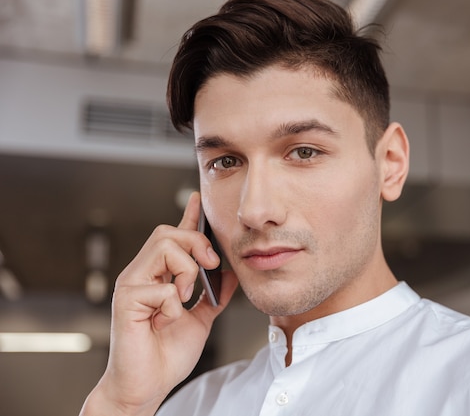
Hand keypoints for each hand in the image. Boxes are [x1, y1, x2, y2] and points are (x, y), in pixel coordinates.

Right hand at [80, 192, 238, 415]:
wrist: (149, 385)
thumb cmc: (166, 355)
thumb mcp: (201, 319)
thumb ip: (213, 295)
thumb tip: (229, 273)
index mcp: (160, 276)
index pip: (174, 237)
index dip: (188, 216)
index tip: (198, 199)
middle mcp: (142, 274)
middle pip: (167, 232)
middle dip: (196, 242)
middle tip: (210, 266)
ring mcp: (132, 285)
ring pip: (164, 247)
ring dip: (186, 271)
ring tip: (185, 297)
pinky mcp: (126, 300)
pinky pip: (162, 286)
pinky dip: (174, 305)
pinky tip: (166, 321)